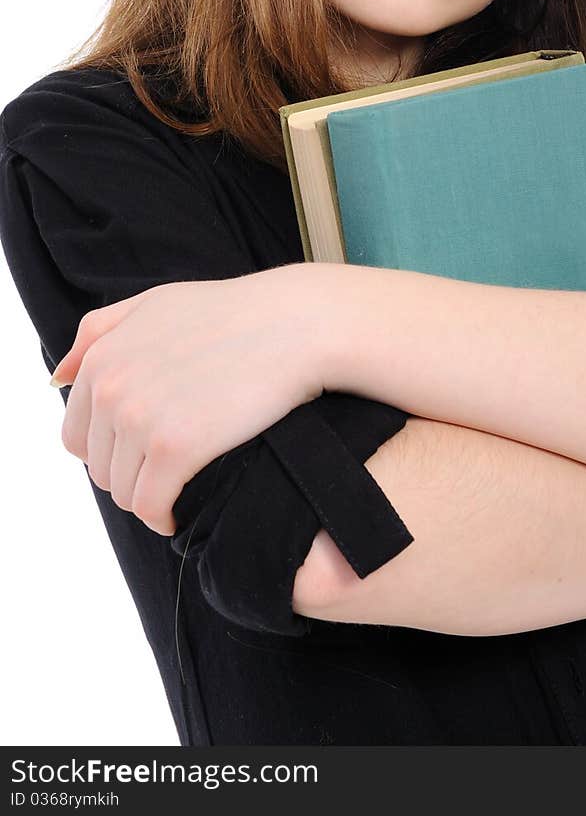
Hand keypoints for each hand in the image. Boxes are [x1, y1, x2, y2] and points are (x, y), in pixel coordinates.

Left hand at [50, 265, 326, 535]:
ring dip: (148, 497)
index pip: (77, 435)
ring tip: (180, 486)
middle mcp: (111, 389)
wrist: (294, 325)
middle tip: (169, 469)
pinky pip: (151, 505)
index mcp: (101, 359)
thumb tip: (56, 377)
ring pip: (123, 491)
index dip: (110, 450)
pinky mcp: (177, 447)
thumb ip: (98, 332)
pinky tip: (180, 511)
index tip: (144, 451)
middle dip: (130, 475)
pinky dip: (163, 517)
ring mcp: (141, 419)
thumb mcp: (154, 304)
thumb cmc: (232, 312)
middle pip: (100, 468)